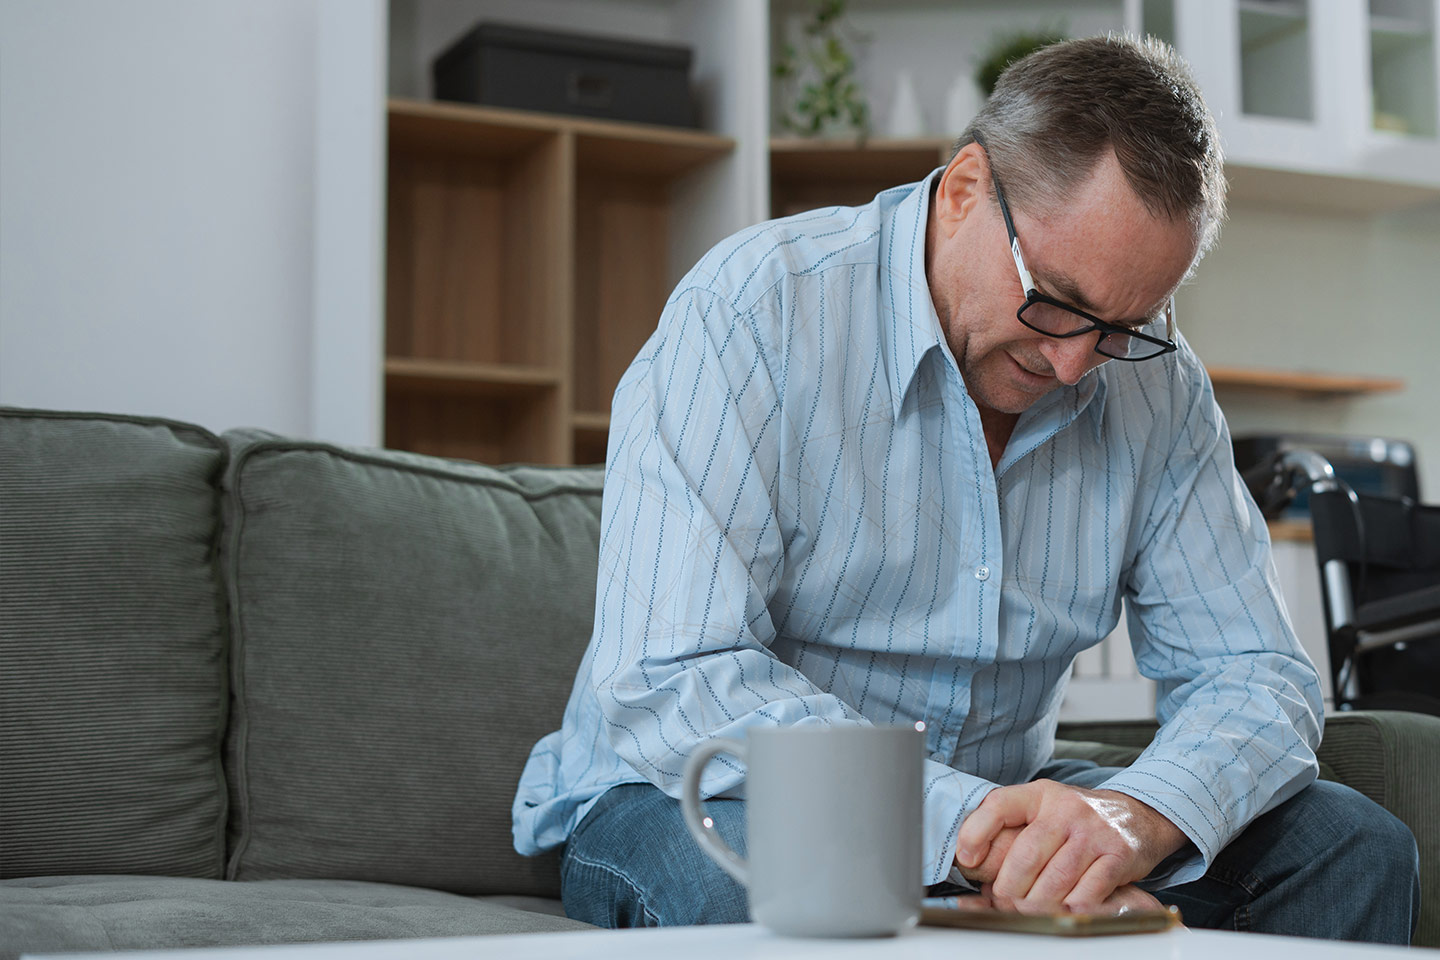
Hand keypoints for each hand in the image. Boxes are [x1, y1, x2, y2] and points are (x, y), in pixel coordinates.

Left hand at [955, 780, 1185, 912]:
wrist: (1137, 815)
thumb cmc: (1077, 819)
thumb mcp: (1043, 810)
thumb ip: (1011, 829)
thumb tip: (973, 864)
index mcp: (1040, 795)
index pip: (999, 806)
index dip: (976, 833)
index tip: (966, 859)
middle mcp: (1067, 809)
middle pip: (1025, 856)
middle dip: (1007, 888)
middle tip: (1002, 901)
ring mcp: (1094, 832)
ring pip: (1055, 880)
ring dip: (1035, 904)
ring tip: (1026, 911)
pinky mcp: (1118, 856)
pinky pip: (1087, 892)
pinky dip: (1069, 908)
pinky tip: (1061, 910)